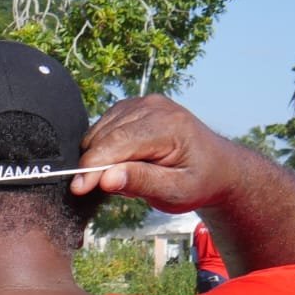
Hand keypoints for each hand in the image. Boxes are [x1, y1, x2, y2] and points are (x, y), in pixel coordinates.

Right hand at [69, 94, 242, 212]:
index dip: (93, 166)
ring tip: (124, 175)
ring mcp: (142, 102)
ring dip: (98, 157)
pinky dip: (102, 147)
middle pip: (104, 136)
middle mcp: (153, 106)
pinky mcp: (132, 105)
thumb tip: (105, 178)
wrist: (217, 166)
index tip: (77, 189)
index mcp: (168, 125)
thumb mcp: (176, 192)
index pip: (117, 142)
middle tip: (103, 191)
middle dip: (93, 164)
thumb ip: (142, 183)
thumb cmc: (198, 181)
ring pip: (98, 131)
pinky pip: (102, 127)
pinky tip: (121, 161)